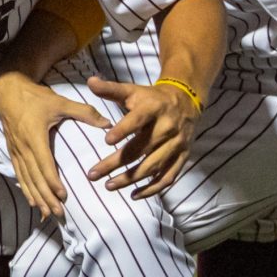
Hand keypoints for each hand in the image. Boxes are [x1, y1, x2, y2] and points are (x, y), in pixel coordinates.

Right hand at [0, 75, 104, 217]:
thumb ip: (84, 112)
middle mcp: (23, 147)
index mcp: (35, 136)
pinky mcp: (12, 152)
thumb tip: (108, 123)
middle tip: (58, 212)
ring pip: (26, 180)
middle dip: (46, 197)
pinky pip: (19, 175)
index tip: (63, 196)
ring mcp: (16, 151)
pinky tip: (32, 201)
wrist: (8, 91)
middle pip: (35, 178)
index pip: (44, 164)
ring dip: (36, 197)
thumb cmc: (36, 97)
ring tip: (46, 213)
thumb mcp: (60, 102)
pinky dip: (26, 190)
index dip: (53, 182)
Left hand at [84, 73, 198, 197]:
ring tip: (108, 185)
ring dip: (131, 179)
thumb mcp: (132, 91)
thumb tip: (89, 81)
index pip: (139, 119)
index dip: (124, 129)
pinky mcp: (182, 157)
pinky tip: (134, 195)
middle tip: (93, 174)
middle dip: (116, 163)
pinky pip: (168, 177)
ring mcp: (177, 144)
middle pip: (141, 148)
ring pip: (153, 166)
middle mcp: (168, 126)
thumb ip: (110, 89)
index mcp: (155, 107)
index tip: (106, 140)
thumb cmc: (151, 98)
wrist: (187, 101)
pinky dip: (152, 189)